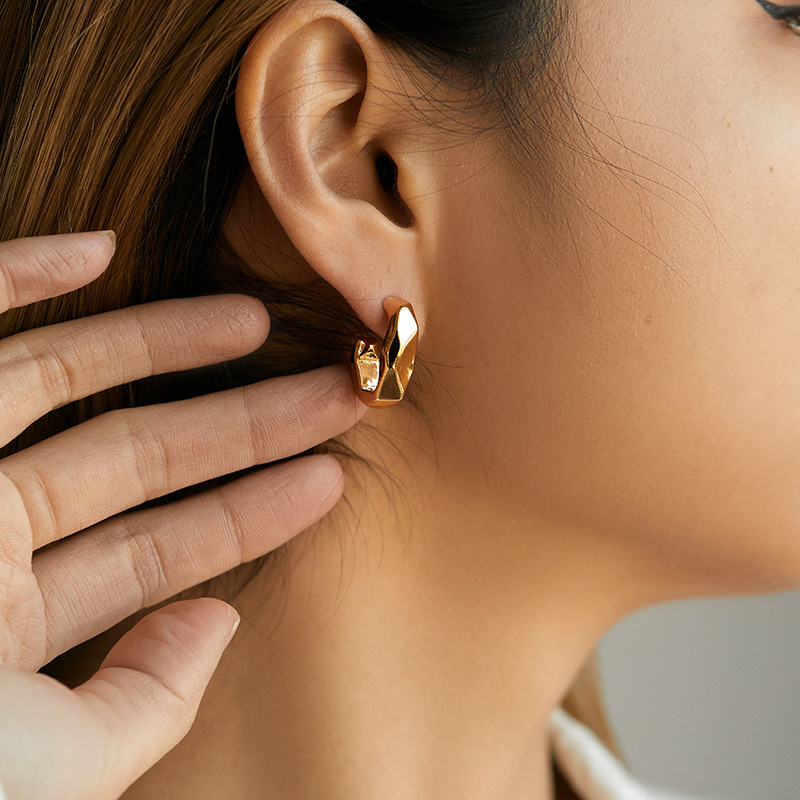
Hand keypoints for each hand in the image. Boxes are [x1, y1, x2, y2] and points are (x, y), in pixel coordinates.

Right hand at [0, 231, 365, 799]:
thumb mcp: (51, 771)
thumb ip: (143, 704)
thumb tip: (224, 623)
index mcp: (9, 624)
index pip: (162, 550)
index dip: (251, 511)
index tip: (330, 476)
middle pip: (136, 456)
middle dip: (241, 422)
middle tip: (335, 394)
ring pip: (60, 379)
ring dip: (157, 341)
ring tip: (255, 320)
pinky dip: (16, 275)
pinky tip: (96, 246)